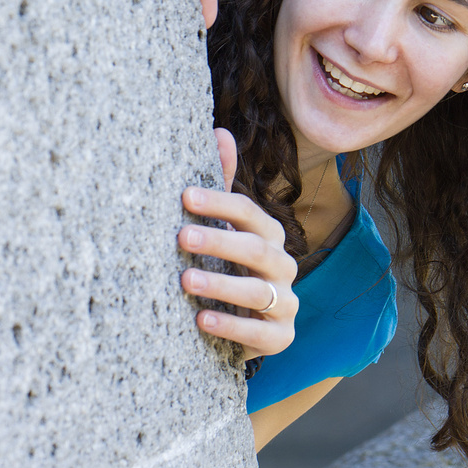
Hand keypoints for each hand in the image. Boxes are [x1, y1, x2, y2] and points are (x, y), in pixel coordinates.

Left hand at [178, 128, 297, 360]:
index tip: (184, 198)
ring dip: (222, 285)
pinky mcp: (282, 337)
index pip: (249, 213)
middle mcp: (283, 265)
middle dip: (219, 242)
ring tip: (186, 281)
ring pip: (260, 291)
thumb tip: (220, 131)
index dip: (218, 204)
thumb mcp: (222, 227)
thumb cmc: (227, 268)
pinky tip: (201, 319)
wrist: (240, 326)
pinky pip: (262, 333)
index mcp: (269, 235)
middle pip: (257, 249)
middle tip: (181, 238)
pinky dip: (232, 326)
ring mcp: (286, 302)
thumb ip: (222, 183)